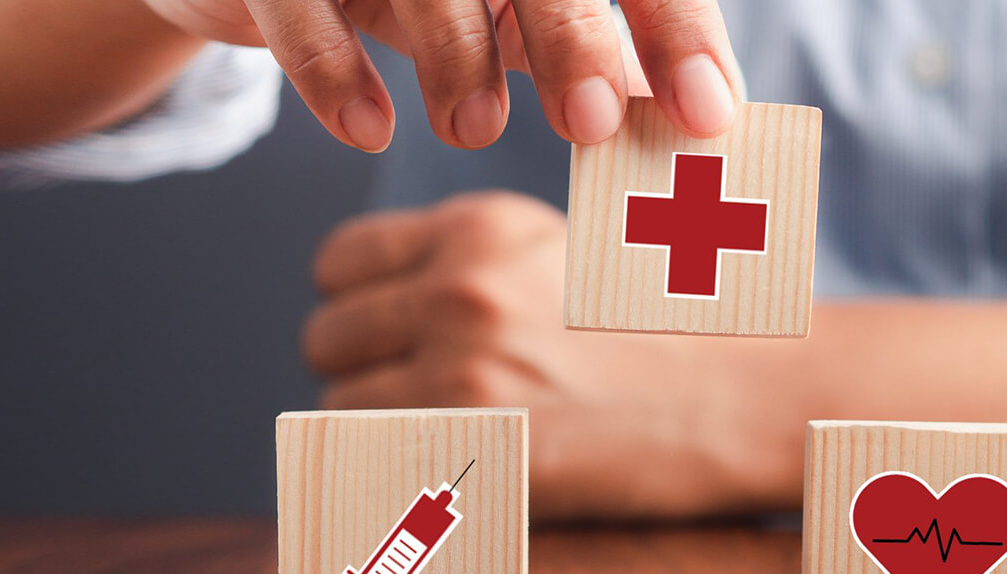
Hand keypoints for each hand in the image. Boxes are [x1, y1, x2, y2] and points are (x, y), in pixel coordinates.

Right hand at [144, 0, 739, 151]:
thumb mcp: (526, 20)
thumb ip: (601, 60)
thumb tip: (697, 127)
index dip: (677, 33)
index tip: (708, 115)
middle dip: (574, 39)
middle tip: (589, 123)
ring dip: (455, 57)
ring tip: (473, 129)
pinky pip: (299, 3)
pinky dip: (331, 69)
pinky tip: (368, 129)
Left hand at [303, 191, 803, 517]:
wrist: (745, 394)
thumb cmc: (665, 332)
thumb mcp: (561, 257)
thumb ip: (469, 264)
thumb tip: (375, 306)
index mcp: (480, 228)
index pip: (340, 262)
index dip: (360, 304)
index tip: (390, 332)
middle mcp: (461, 290)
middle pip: (328, 337)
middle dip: (365, 368)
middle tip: (427, 394)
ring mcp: (466, 371)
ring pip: (342, 408)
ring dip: (380, 427)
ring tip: (452, 433)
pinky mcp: (483, 449)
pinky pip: (379, 465)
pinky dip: (400, 472)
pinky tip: (454, 468)